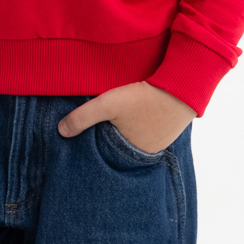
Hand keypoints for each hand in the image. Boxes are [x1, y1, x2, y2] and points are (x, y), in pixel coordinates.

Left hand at [57, 80, 194, 151]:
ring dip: (125, 131)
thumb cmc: (143, 98)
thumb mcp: (108, 104)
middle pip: (120, 148)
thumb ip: (82, 117)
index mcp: (130, 154)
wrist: (183, 87)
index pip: (105, 156)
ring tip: (117, 118)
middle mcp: (146, 154)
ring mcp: (160, 143)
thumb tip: (60, 131)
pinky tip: (136, 113)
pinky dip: (140, 125)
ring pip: (134, 139)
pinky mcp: (168, 130)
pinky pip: (148, 131)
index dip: (95, 146)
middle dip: (109, 139)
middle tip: (101, 125)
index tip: (87, 136)